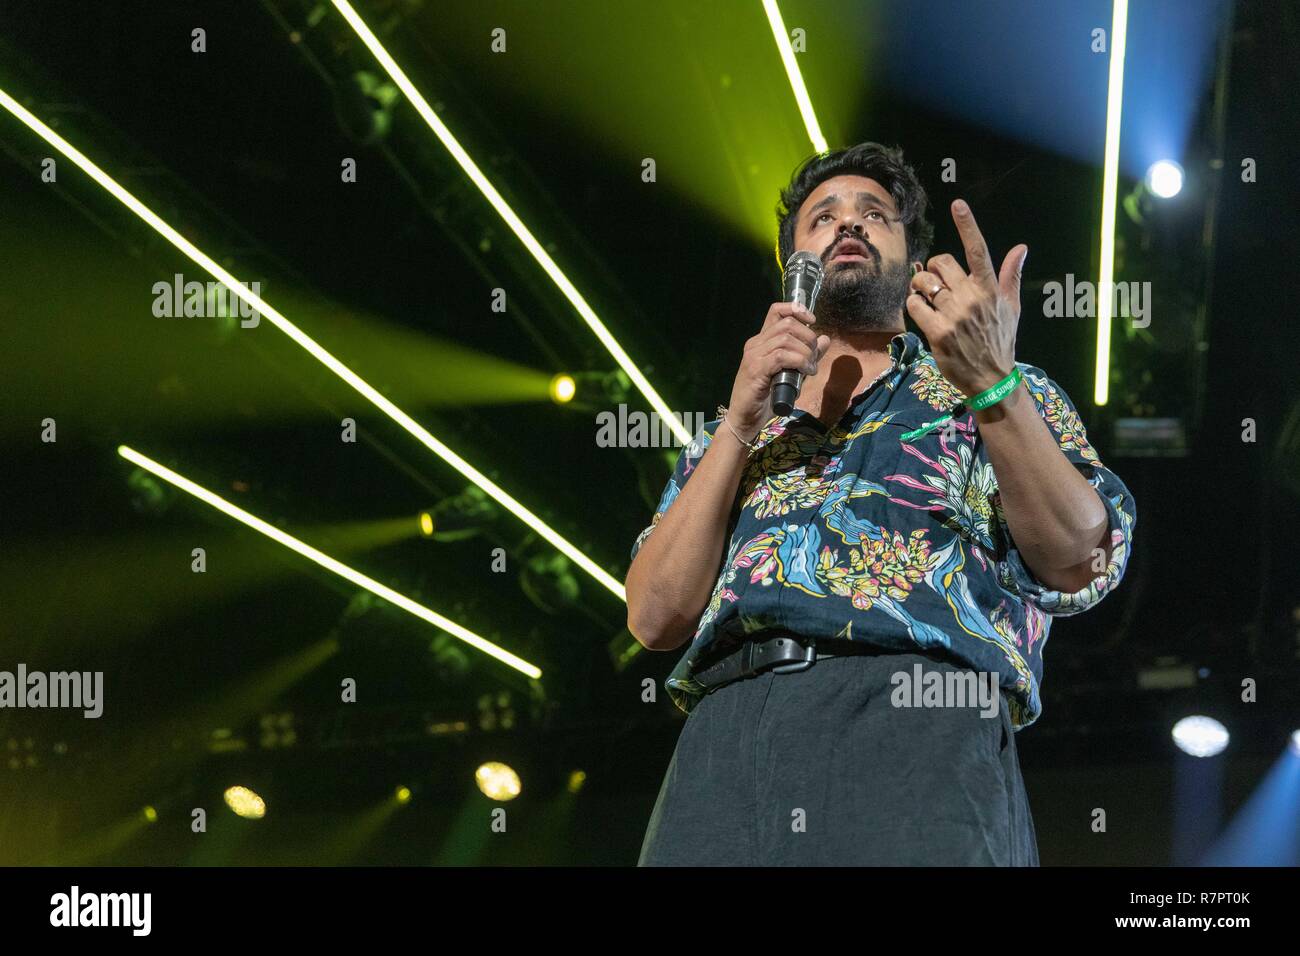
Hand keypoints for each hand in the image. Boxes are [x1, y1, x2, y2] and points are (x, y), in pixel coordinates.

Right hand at [726, 302, 829, 439]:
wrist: (744, 419)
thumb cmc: (765, 397)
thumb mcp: (791, 372)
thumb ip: (806, 356)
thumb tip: (825, 339)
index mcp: (761, 341)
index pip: (776, 310)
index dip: (797, 309)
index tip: (812, 321)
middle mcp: (755, 344)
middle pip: (787, 324)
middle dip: (808, 337)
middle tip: (814, 356)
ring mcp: (753, 356)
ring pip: (786, 339)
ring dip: (806, 352)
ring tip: (810, 368)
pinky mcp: (756, 370)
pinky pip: (781, 356)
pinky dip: (799, 361)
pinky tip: (805, 371)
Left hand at [906, 198, 1027, 397]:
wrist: (992, 378)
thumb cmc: (1000, 340)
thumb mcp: (1012, 308)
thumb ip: (1011, 276)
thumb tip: (1021, 248)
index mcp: (990, 289)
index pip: (978, 250)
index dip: (967, 225)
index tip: (958, 204)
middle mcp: (972, 297)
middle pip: (940, 263)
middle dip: (933, 270)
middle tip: (934, 284)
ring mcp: (954, 314)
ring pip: (923, 283)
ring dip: (919, 288)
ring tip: (926, 299)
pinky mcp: (938, 331)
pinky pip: (914, 305)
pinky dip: (913, 306)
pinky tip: (922, 314)